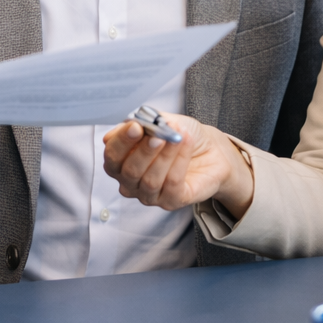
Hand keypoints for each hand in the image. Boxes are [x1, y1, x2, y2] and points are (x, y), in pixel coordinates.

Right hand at [102, 114, 254, 215]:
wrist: (210, 149)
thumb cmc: (180, 135)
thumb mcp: (161, 120)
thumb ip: (144, 122)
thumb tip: (128, 125)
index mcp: (122, 161)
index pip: (112, 156)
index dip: (122, 141)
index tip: (136, 127)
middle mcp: (131, 182)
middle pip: (128, 172)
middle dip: (143, 151)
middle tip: (158, 135)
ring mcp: (149, 195)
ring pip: (150, 180)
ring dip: (164, 156)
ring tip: (176, 138)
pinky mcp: (171, 201)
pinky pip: (171, 184)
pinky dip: (179, 161)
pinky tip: (186, 145)